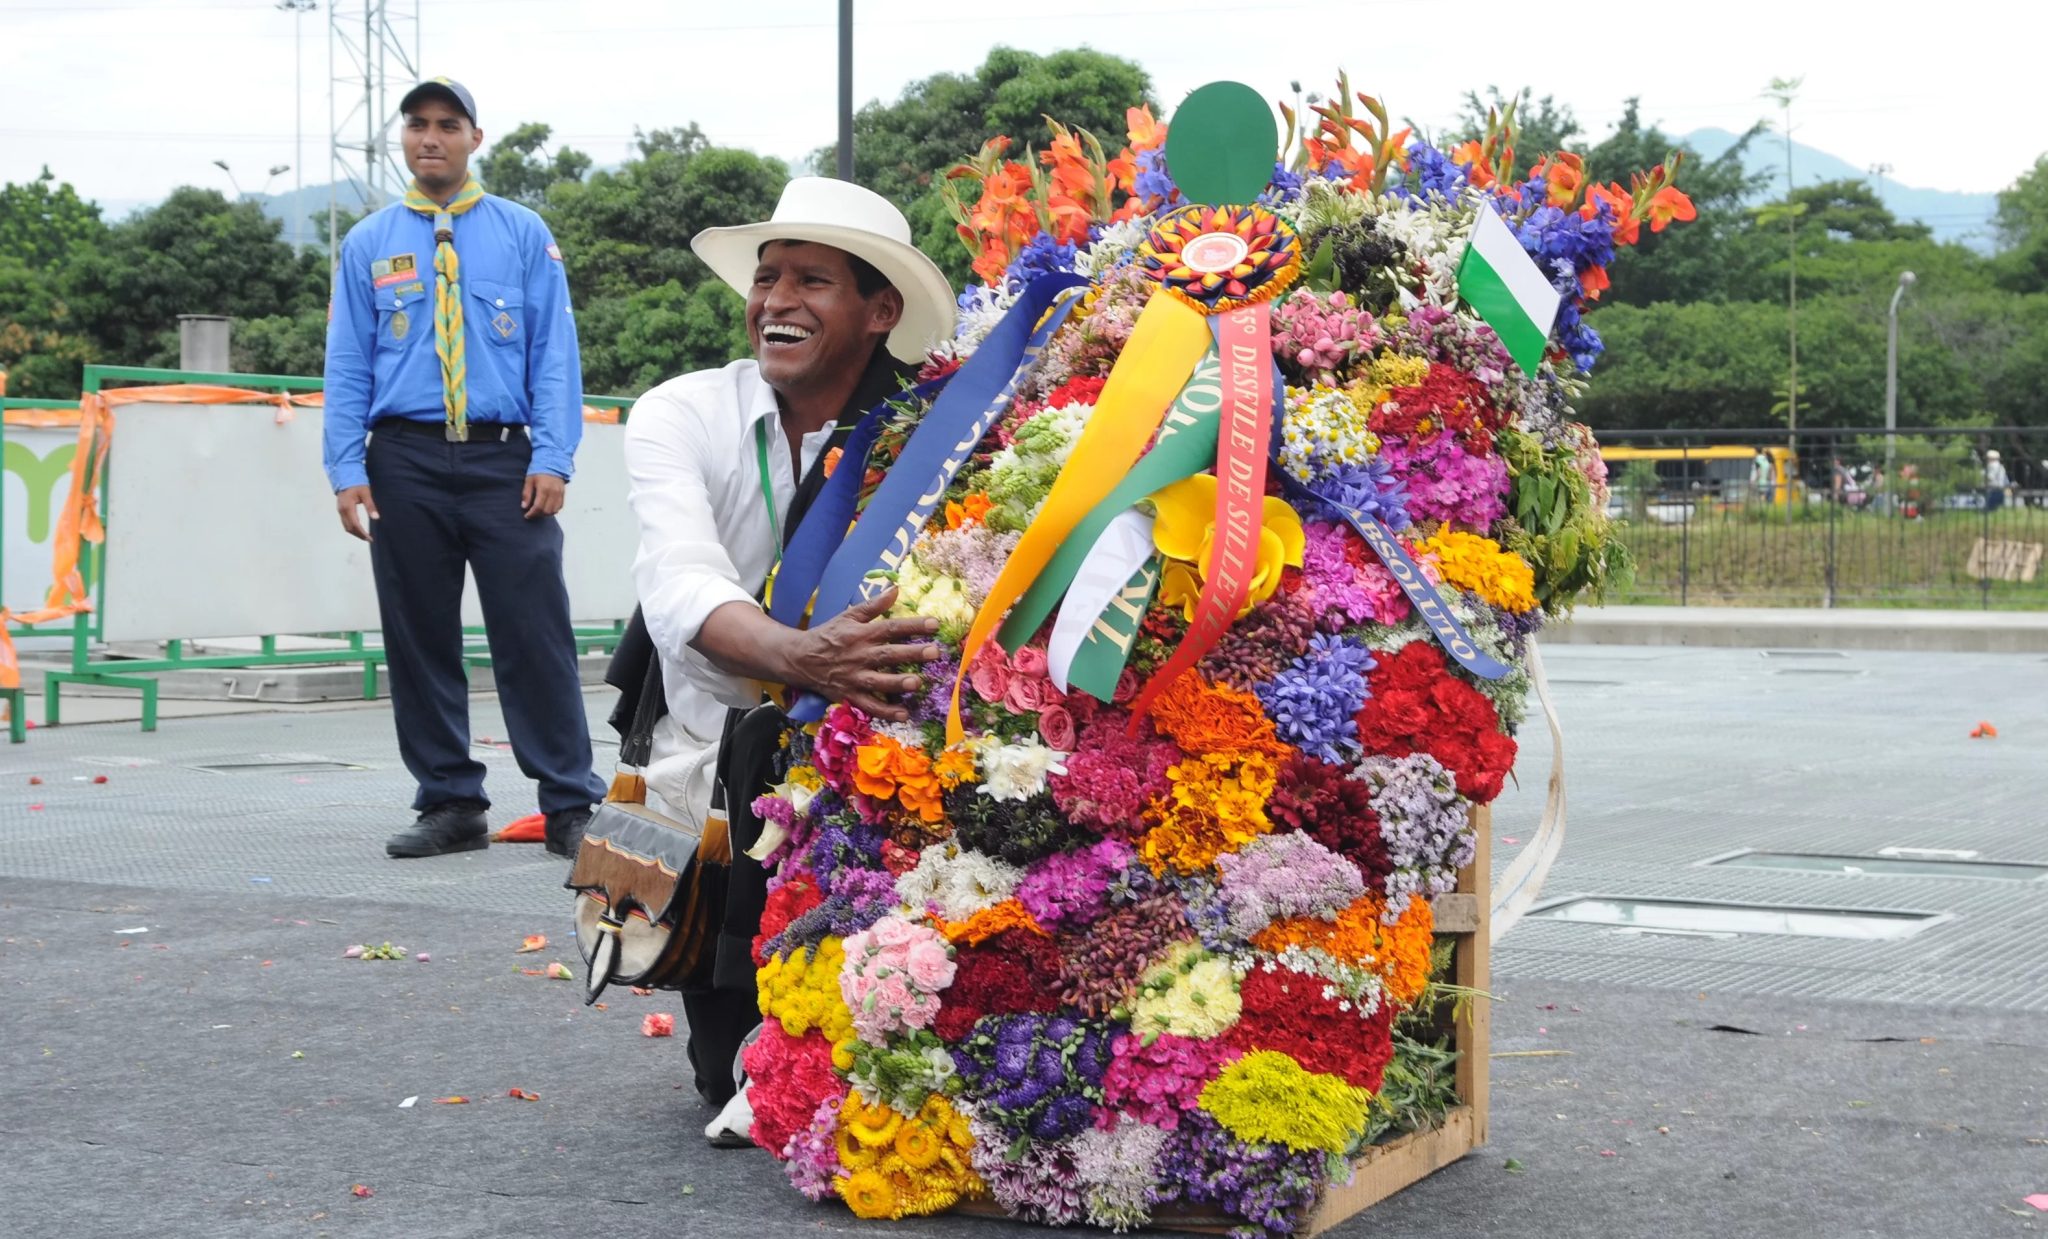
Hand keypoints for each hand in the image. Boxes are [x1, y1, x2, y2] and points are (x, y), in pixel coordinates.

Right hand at [336, 485, 378, 541]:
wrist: (345, 475)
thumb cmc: (357, 483)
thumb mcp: (366, 493)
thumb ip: (370, 505)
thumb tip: (376, 518)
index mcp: (348, 507)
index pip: (355, 525)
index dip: (362, 533)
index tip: (370, 538)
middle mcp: (342, 510)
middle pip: (349, 528)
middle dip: (359, 535)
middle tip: (369, 539)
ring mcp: (339, 510)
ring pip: (346, 526)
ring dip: (355, 532)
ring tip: (365, 536)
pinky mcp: (340, 509)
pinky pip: (345, 522)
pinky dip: (351, 527)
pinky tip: (359, 528)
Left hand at [522, 473, 565, 517]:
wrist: (551, 461)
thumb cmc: (538, 470)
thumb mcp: (529, 480)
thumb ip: (526, 494)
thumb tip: (524, 506)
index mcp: (543, 489)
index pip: (538, 507)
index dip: (532, 513)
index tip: (527, 516)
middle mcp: (553, 492)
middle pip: (546, 511)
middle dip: (538, 514)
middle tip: (532, 513)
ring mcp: (559, 493)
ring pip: (554, 510)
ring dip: (546, 513)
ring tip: (539, 511)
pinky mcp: (563, 493)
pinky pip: (560, 506)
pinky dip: (553, 510)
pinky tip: (547, 508)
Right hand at [788, 587, 941, 721]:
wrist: (799, 658)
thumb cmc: (828, 635)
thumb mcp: (848, 616)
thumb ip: (873, 605)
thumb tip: (896, 588)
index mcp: (861, 634)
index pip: (891, 628)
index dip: (913, 625)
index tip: (935, 624)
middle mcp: (859, 655)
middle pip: (888, 654)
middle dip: (911, 653)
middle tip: (934, 652)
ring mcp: (854, 677)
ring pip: (878, 682)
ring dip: (898, 683)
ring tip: (917, 683)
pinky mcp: (849, 695)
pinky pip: (869, 705)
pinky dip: (885, 712)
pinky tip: (904, 714)